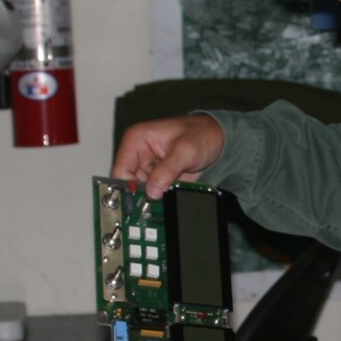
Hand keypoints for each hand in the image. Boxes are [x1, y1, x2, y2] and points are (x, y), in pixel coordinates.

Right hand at [110, 114, 225, 196]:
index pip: (121, 169)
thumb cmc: (201, 134)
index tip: (140, 202)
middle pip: (129, 183)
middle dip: (141, 196)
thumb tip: (152, 191)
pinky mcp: (158, 178)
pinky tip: (172, 200)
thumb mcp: (186, 150)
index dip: (128, 187)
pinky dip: (161, 199)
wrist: (218, 139)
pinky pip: (154, 194)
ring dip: (152, 200)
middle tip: (155, 207)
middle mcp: (138, 154)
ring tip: (168, 201)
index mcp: (136, 140)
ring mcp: (148, 167)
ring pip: (140, 191)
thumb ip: (168, 170)